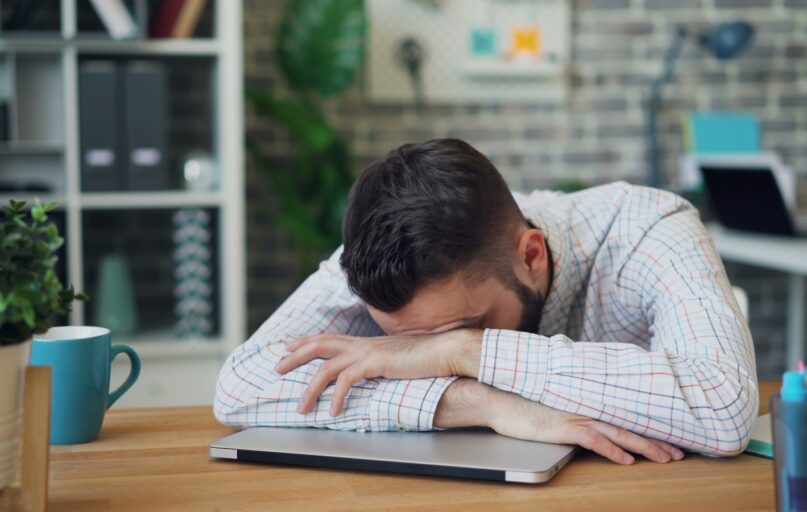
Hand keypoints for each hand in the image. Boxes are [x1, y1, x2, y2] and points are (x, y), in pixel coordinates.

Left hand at [274, 330, 481, 415]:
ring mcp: (367, 352)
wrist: (444, 351)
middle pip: (319, 344)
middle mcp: (362, 344)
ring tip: (302, 407)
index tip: (288, 347)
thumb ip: (380, 363)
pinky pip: (346, 381)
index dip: (306, 342)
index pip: (329, 338)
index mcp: (366, 342)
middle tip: (277, 367)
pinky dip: (336, 397)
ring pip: (326, 367)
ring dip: (310, 388)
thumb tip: (372, 372)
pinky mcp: (374, 363)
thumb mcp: (396, 359)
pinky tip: (334, 412)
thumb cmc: (425, 357)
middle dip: (295, 356)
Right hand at [435, 379, 684, 464]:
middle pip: (629, 426)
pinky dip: (612, 450)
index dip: (648, 429)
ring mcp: (576, 417)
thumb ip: (572, 411)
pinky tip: (627, 460)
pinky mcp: (564, 427)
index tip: (669, 439)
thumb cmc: (523, 403)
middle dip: (657, 441)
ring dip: (645, 446)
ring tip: (666, 458)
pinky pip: (594, 440)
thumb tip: (585, 420)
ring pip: (619, 432)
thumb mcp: (553, 407)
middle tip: (680, 453)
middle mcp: (586, 409)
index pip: (624, 418)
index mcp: (585, 404)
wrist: (500, 398)